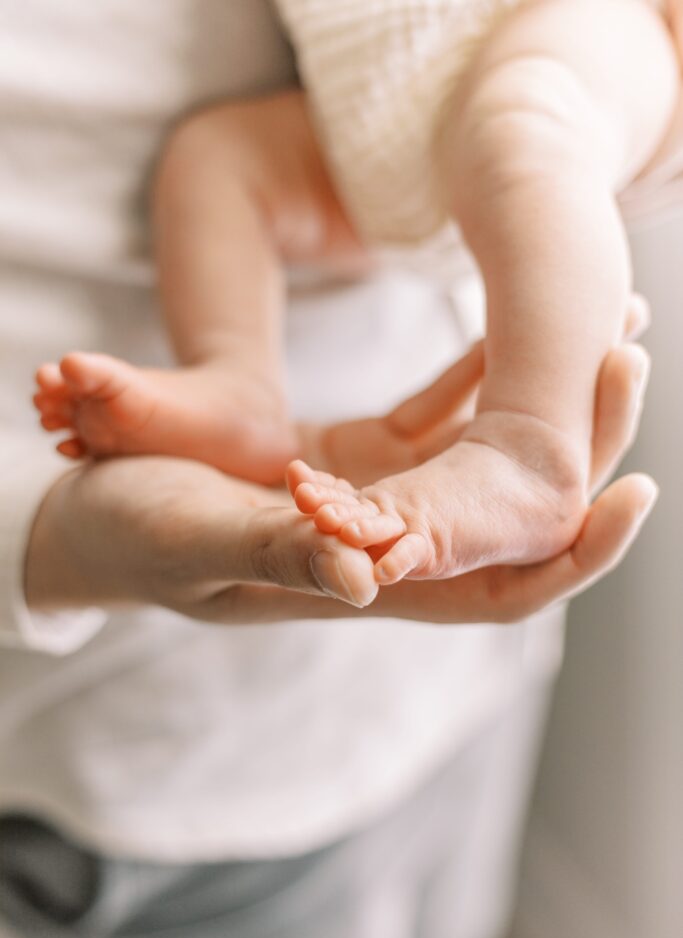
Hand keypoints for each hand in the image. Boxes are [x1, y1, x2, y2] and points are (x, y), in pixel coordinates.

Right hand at [25, 296, 653, 621]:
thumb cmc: (128, 537)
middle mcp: (385, 551)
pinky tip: (509, 328)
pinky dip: (475, 377)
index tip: (635, 492)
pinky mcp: (350, 463)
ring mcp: (373, 505)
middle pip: (511, 515)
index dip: (570, 555)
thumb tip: (366, 577)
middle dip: (582, 446)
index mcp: (359, 586)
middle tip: (630, 352)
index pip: (496, 587)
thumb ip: (275, 555)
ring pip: (485, 460)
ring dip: (544, 399)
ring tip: (603, 323)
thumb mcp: (192, 539)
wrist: (87, 522)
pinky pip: (433, 420)